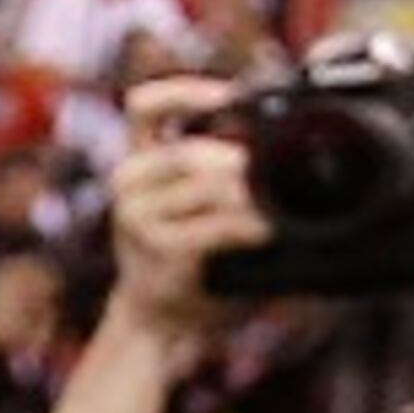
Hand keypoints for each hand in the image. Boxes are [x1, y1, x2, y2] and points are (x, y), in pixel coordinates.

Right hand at [102, 76, 272, 328]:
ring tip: (269, 208)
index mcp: (141, 156)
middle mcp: (130, 181)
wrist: (162, 319)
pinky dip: (245, 227)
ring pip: (204, 187)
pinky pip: (212, 228)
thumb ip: (226, 161)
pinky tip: (263, 231)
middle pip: (187, 152)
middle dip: (235, 161)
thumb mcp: (202, 197)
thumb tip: (283, 128)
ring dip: (247, 196)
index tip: (228, 96)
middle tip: (262, 171)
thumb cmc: (194, 250)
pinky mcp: (159, 252)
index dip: (185, 93)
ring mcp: (138, 218)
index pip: (146, 106)